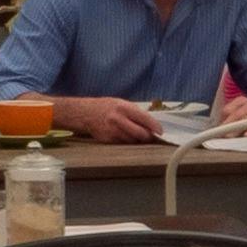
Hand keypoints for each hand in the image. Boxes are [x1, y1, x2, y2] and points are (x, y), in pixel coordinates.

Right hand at [53, 97, 167, 142]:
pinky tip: (126, 136)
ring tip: (138, 135)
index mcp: (123, 108)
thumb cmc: (106, 107)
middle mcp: (118, 120)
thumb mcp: (121, 103)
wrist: (85, 113)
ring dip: (138, 140)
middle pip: (141, 134)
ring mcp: (112, 131)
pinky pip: (124, 144)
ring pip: (133, 141)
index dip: (155, 127)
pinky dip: (128, 142)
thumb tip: (152, 123)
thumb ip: (136, 112)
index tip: (160, 131)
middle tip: (151, 136)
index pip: (145, 119)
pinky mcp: (108, 140)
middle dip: (148, 137)